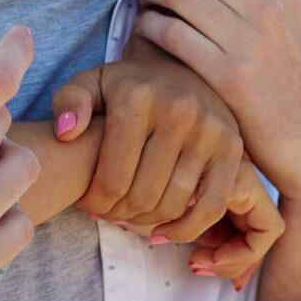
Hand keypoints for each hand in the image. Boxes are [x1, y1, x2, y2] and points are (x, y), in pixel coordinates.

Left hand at [46, 37, 243, 240]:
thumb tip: (67, 133)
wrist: (178, 69)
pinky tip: (164, 231)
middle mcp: (179, 111)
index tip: (88, 204)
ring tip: (130, 216)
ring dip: (147, 222)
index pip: (111, 178)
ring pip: (173, 204)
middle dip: (118, 214)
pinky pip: (211, 206)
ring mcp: (210, 129)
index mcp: (137, 97)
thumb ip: (69, 103)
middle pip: (142, 195)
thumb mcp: (90, 84)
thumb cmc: (127, 87)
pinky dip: (187, 229)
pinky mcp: (233, 147)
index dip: (94, 203)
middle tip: (108, 213)